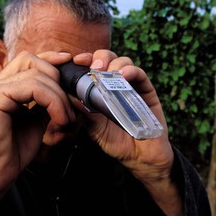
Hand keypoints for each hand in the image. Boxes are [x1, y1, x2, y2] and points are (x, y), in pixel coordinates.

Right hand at [0, 51, 74, 214]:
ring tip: (65, 119)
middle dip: (58, 78)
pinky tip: (57, 119)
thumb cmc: (9, 155)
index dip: (51, 59)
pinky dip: (52, 101)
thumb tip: (63, 92)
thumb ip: (44, 104)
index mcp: (4, 89)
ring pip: (35, 75)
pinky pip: (31, 87)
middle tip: (70, 106)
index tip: (72, 62)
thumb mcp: (34, 124)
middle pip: (32, 61)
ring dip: (58, 96)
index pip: (28, 61)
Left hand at [72, 50, 182, 215]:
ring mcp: (131, 85)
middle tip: (95, 67)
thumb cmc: (115, 141)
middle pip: (107, 58)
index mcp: (99, 89)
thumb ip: (84, 112)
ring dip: (114, 64)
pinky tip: (124, 76)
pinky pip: (140, 74)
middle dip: (100, 58)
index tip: (76, 60)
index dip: (84, 59)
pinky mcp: (146, 90)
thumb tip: (68, 96)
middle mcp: (115, 83)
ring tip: (109, 73)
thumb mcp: (94, 128)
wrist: (139, 157)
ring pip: (123, 62)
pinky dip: (131, 71)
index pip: (91, 66)